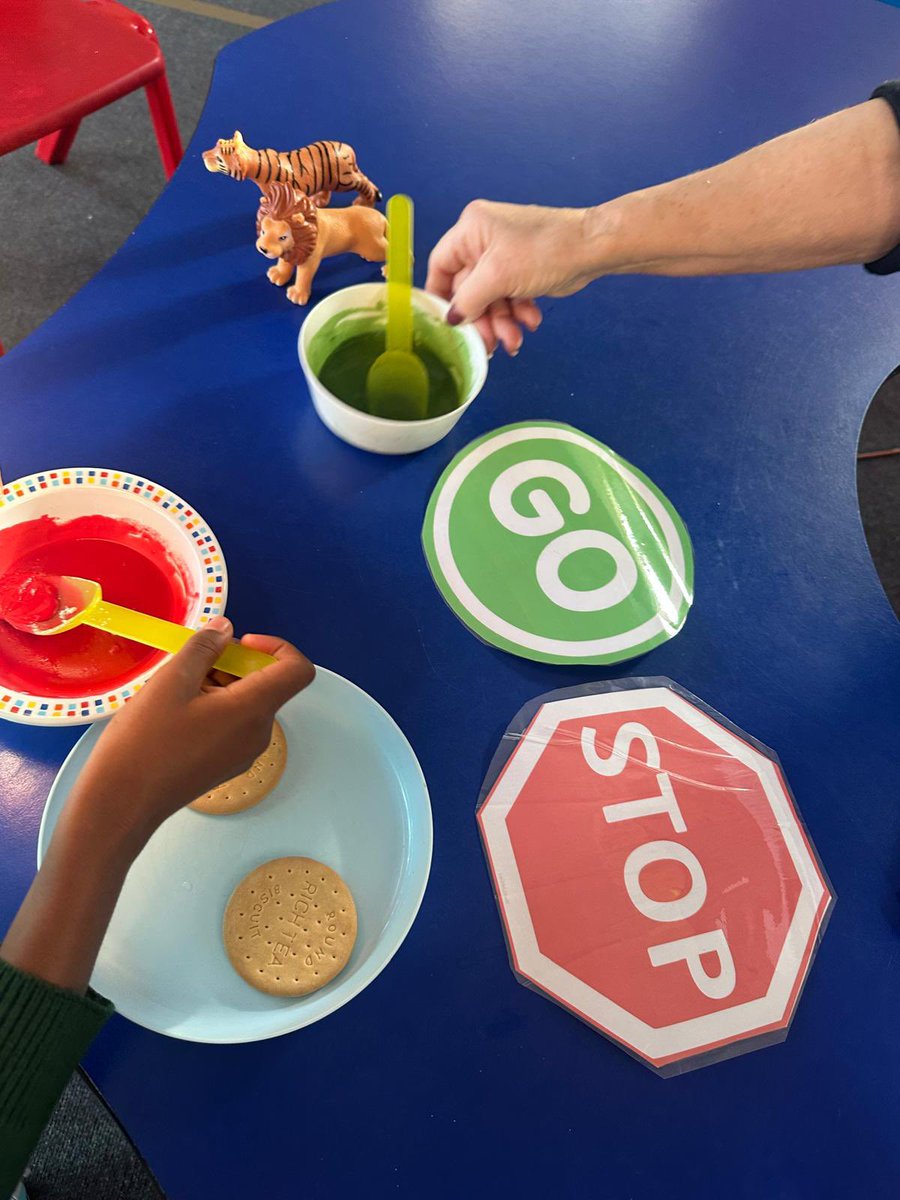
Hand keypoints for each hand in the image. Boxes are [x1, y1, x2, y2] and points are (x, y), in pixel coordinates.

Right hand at [1, 619, 314, 993]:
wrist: (121, 804)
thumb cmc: (145, 740)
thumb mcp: (171, 681)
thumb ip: (204, 648)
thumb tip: (226, 630)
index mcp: (254, 710)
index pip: (298, 670)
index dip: (277, 647)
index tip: (238, 643)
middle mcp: (259, 734)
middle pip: (266, 684)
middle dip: (233, 665)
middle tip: (189, 667)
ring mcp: (244, 753)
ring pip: (246, 703)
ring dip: (218, 685)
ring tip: (175, 691)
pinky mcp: (226, 765)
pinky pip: (232, 724)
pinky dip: (213, 707)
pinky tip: (174, 714)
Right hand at [426, 200, 598, 353]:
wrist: (591, 249)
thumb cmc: (545, 250)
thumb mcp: (498, 276)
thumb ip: (468, 300)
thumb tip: (451, 319)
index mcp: (471, 229)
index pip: (441, 265)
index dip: (439, 295)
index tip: (443, 323)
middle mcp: (484, 240)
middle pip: (468, 289)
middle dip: (481, 318)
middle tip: (487, 344)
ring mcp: (504, 257)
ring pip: (490, 299)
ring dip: (501, 322)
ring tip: (515, 340)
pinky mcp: (522, 271)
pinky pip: (509, 298)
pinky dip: (517, 313)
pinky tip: (531, 321)